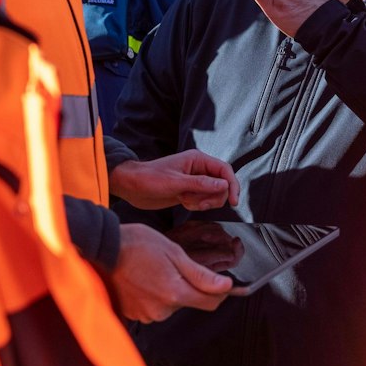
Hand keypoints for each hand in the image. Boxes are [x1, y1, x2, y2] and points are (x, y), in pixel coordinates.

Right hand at [108, 224, 233, 322]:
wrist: (103, 249)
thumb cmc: (136, 245)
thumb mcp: (174, 252)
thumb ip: (201, 274)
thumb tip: (226, 286)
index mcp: (175, 294)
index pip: (210, 303)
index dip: (219, 292)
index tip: (219, 282)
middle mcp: (162, 310)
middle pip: (188, 302)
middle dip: (186, 286)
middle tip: (171, 266)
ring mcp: (146, 314)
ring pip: (169, 305)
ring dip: (167, 291)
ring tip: (152, 272)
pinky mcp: (134, 315)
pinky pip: (152, 307)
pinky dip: (151, 296)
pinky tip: (142, 280)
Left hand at [112, 149, 239, 211]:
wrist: (132, 186)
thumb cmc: (149, 179)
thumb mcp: (176, 183)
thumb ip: (201, 184)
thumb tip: (225, 186)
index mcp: (197, 159)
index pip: (225, 170)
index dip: (232, 185)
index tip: (234, 202)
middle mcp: (199, 169)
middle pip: (222, 185)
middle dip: (213, 197)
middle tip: (196, 202)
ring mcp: (194, 181)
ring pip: (214, 195)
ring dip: (203, 202)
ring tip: (186, 201)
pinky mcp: (189, 192)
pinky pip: (203, 201)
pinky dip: (197, 206)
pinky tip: (182, 203)